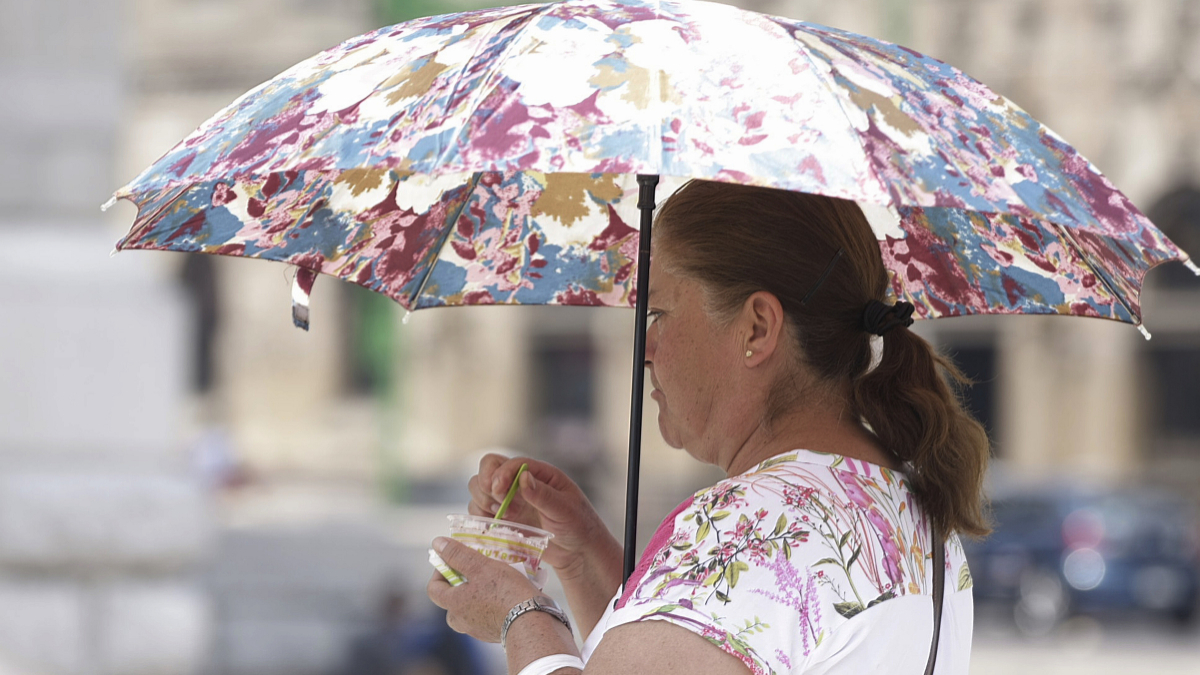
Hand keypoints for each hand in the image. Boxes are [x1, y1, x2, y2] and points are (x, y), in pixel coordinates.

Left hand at [426, 537, 538, 641]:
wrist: (531, 622)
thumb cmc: (505, 592)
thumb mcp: (481, 566)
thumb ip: (458, 555)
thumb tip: (437, 544)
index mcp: (454, 604)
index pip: (434, 588)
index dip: (440, 571)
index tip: (453, 560)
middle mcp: (463, 620)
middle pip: (453, 600)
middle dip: (462, 584)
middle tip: (477, 570)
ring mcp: (479, 629)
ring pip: (472, 607)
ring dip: (480, 593)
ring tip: (497, 579)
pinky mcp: (496, 633)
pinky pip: (489, 615)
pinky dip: (494, 604)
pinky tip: (510, 593)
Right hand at [467, 454, 616, 574]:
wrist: (578, 552)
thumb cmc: (578, 525)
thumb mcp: (565, 509)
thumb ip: (543, 495)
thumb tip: (523, 477)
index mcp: (539, 473)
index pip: (510, 463)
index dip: (501, 473)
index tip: (499, 490)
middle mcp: (520, 483)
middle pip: (488, 468)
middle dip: (486, 484)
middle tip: (499, 505)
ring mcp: (510, 500)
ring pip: (478, 488)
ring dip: (482, 501)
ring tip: (504, 517)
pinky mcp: (503, 520)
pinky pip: (479, 511)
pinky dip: (479, 517)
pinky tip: (496, 526)